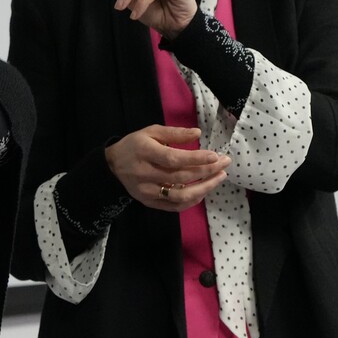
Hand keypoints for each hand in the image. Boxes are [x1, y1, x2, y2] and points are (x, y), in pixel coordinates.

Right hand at [106, 125, 229, 211]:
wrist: (113, 165)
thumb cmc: (135, 145)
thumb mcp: (151, 132)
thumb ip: (174, 133)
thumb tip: (198, 133)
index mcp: (144, 152)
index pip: (173, 159)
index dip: (196, 159)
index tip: (216, 156)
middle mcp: (145, 174)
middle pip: (181, 177)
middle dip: (207, 171)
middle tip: (225, 164)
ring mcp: (146, 191)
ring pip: (180, 195)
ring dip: (204, 189)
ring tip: (219, 178)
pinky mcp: (148, 202)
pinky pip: (174, 206)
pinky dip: (192, 200)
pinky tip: (203, 191)